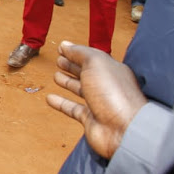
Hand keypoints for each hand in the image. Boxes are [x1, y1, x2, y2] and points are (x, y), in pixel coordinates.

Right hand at [46, 41, 146, 159]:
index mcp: (110, 70)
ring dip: (67, 83)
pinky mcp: (90, 119)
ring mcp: (98, 103)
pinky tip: (50, 98)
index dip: (76, 52)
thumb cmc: (113, 92)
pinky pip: (72, 109)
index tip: (61, 48)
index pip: (91, 58)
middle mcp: (106, 85)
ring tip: (56, 76)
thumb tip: (65, 45)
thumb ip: (80, 53)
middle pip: (86, 73)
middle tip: (59, 61)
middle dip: (72, 66)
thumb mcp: (95, 63)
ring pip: (79, 90)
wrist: (124, 128)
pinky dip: (60, 103)